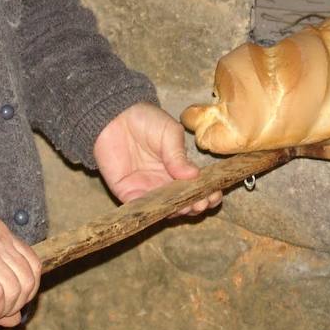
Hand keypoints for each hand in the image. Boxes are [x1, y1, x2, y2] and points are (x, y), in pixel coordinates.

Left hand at [93, 102, 221, 215]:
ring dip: (177, 211)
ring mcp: (148, 190)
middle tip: (201, 203)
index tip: (214, 195)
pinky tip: (162, 210)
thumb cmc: (145, 120)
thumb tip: (194, 175)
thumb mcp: (169, 133)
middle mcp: (165, 183)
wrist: (114, 117)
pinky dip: (151, 213)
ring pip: (166, 209)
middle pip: (184, 202)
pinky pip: (140, 209)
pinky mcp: (128, 193)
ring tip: (187, 206)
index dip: (208, 193)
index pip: (197, 186)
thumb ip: (178, 155)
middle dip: (196, 205)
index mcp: (179, 168)